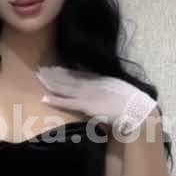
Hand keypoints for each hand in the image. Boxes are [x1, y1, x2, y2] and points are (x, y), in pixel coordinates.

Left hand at [35, 66, 157, 135]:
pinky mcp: (85, 105)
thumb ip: (108, 88)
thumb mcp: (119, 88)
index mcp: (99, 79)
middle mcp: (90, 84)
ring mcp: (87, 94)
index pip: (77, 74)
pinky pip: (66, 103)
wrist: (136, 108)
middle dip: (52, 74)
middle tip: (40, 70)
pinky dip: (55, 101)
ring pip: (63, 88)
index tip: (54, 67)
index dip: (64, 71)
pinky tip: (44, 98)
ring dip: (50, 84)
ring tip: (38, 78)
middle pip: (67, 78)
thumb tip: (104, 88)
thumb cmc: (132, 102)